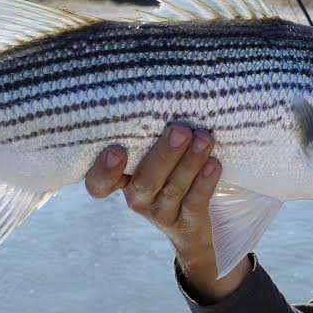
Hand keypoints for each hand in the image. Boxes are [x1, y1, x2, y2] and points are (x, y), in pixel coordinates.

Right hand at [83, 122, 249, 301]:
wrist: (194, 219)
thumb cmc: (170, 167)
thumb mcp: (154, 152)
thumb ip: (150, 130)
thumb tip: (160, 87)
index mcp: (122, 178)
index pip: (99, 183)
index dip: (104, 171)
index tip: (116, 150)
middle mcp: (137, 197)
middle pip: (144, 181)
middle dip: (163, 155)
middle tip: (180, 130)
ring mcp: (160, 213)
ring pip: (173, 189)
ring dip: (189, 163)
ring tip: (204, 140)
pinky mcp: (186, 224)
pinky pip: (194, 203)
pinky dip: (204, 183)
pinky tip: (214, 164)